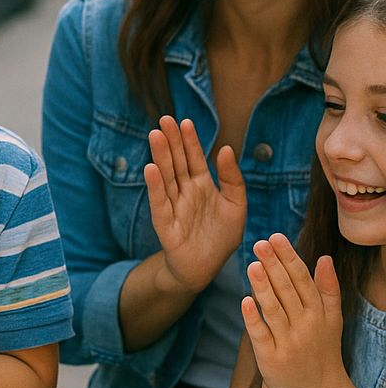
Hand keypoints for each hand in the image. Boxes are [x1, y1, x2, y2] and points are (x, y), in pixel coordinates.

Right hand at [144, 116, 246, 292]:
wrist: (207, 268)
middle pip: (177, 162)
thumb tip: (225, 148)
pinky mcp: (166, 225)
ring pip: (166, 177)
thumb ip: (233, 179)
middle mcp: (185, 192)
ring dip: (160, 157)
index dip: (190, 141)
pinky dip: (155, 187)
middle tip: (165, 119)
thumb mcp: (236, 205)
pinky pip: (160, 203)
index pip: (194, 158)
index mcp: (202, 185)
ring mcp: (174, 207)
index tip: (186, 121)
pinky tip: (151, 169)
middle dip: (171, 141)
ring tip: (155, 135)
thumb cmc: (220, 237)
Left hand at [243, 234, 346, 387]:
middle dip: (273, 266)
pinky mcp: (272, 359)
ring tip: (252, 265)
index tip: (276, 237)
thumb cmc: (323, 350)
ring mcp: (289, 343)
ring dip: (263, 288)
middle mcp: (305, 326)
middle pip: (287, 291)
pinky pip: (261, 336)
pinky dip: (254, 319)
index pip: (302, 279)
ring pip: (274, 311)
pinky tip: (245, 301)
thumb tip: (324, 257)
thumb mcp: (332, 319)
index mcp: (319, 313)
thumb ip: (328, 289)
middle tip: (259, 243)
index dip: (288, 258)